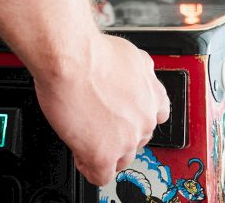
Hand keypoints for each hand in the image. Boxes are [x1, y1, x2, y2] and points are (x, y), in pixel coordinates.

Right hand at [34, 33, 169, 186]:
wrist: (70, 57)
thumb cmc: (87, 49)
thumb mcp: (125, 52)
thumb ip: (132, 69)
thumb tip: (126, 69)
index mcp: (152, 92)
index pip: (154, 115)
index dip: (133, 115)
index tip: (121, 113)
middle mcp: (144, 116)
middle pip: (137, 137)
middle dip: (118, 131)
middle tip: (97, 120)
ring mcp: (126, 138)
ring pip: (121, 158)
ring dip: (105, 149)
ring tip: (85, 136)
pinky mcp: (103, 153)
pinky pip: (100, 175)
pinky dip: (88, 166)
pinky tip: (79, 153)